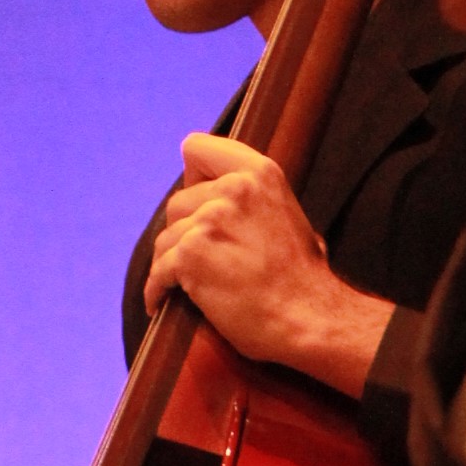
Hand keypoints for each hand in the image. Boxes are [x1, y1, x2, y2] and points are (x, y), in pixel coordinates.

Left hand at [144, 134, 391, 398]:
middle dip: (185, 231)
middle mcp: (233, 189)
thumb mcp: (284, 214)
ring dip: (172, 264)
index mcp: (259, 173)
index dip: (193, 176)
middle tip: (204, 258)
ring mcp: (210, 221)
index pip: (197, 148)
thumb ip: (250, 197)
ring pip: (165, 239)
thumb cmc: (300, 277)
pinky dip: (157, 290)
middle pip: (177, 202)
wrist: (309, 318)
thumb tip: (215, 197)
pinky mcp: (191, 256)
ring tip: (189, 285)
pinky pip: (158, 272)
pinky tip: (161, 303)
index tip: (199, 201)